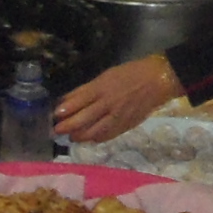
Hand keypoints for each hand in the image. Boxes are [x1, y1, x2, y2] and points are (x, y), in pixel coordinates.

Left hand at [53, 53, 182, 142]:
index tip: (55, 114)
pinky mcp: (126, 125)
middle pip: (84, 118)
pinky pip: (108, 135)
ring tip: (72, 137)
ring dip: (81, 135)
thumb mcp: (106, 76)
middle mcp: (109, 102)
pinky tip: (90, 139)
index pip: (79, 100)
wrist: (157, 80)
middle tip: (57, 130)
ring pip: (95, 130)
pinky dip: (97, 138)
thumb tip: (67, 100)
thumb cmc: (130, 74)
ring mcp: (118, 116)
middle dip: (68, 126)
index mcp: (102, 87)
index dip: (66, 109)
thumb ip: (87, 90)